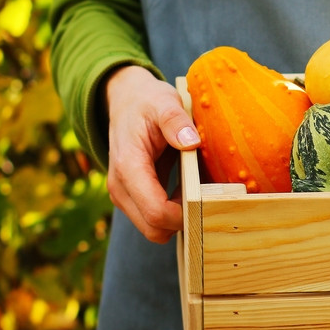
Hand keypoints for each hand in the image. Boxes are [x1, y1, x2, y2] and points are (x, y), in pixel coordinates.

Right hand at [104, 65, 200, 242]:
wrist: (126, 100)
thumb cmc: (147, 102)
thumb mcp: (163, 102)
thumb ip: (175, 121)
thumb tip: (191, 142)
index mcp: (128, 166)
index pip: (156, 212)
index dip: (184, 214)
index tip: (208, 199)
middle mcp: (120, 187)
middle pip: (154, 229)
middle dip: (183, 220)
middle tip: (208, 198)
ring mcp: (124, 195)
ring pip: (154, 229)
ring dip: (178, 217)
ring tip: (198, 190)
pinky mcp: (132, 197)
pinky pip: (154, 219)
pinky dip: (174, 211)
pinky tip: (188, 189)